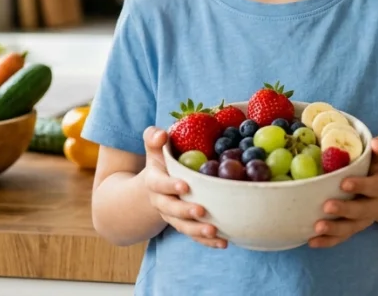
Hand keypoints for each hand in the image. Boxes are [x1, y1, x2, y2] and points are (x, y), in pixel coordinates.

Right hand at [140, 127, 225, 248]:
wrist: (154, 188)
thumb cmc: (161, 163)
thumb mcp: (155, 150)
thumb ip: (154, 138)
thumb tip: (162, 134)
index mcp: (154, 181)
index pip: (159, 184)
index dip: (170, 186)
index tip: (185, 186)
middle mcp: (161, 201)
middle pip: (171, 209)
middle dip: (185, 211)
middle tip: (201, 211)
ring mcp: (172, 216)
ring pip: (183, 226)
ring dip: (197, 231)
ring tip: (214, 231)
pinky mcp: (184, 226)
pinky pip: (194, 236)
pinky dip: (208, 242)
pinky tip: (223, 243)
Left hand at [309, 136, 377, 248]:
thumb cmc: (377, 170)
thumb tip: (377, 142)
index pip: (374, 187)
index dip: (360, 186)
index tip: (344, 183)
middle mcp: (374, 206)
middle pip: (361, 211)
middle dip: (344, 210)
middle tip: (327, 207)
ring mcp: (363, 220)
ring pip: (349, 228)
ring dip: (333, 229)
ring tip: (317, 227)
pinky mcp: (352, 229)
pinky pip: (340, 237)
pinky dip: (327, 241)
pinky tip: (311, 241)